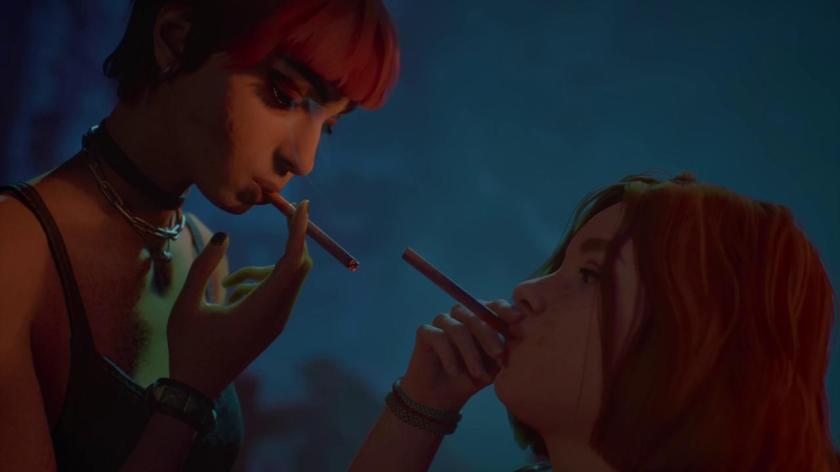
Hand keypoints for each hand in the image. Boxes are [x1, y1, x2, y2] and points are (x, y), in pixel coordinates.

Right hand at [166, 201, 312, 397]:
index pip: (291, 263)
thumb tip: (224, 236)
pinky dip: (260, 283)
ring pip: (286, 280)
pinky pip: (278, 293)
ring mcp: (277, 322)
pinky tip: (229, 294)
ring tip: (227, 285)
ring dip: (262, 270)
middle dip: (292, 242)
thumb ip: (202, 268)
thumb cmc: (187, 348)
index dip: (299, 232)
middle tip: (282, 217)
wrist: (196, 389)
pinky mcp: (272, 326)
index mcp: (260, 310)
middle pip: (299, 268)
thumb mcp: (186, 305)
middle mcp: (277, 315)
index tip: (303, 206)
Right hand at [400, 300, 523, 412]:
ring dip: (470, 352)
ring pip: (458, 328)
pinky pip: (439, 337)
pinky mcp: (425, 332)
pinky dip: (449, 356)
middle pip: (476, 314)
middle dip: (489, 336)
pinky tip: (455, 372)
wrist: (443, 397)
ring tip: (477, 373)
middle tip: (498, 356)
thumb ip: (505, 350)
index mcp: (481, 318)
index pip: (494, 305)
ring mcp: (442, 321)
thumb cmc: (473, 377)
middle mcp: (462, 315)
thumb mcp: (494, 366)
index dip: (505, 310)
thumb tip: (522, 338)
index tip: (518, 320)